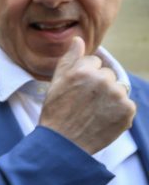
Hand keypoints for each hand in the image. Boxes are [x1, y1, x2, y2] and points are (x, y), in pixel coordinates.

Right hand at [39, 35, 136, 153]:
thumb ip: (70, 59)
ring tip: (93, 113)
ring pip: (118, 89)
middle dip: (99, 86)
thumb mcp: (57, 83)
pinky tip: (102, 120)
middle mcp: (103, 80)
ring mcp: (118, 95)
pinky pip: (126, 105)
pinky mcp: (128, 110)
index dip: (84, 77)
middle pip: (108, 75)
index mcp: (84, 70)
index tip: (76, 92)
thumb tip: (79, 40)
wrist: (63, 144)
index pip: (94, 63)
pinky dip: (117, 112)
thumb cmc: (56, 113)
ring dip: (109, 98)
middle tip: (83, 104)